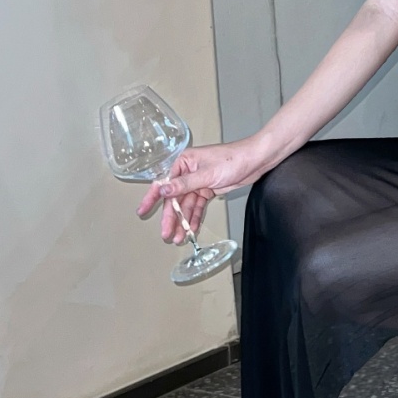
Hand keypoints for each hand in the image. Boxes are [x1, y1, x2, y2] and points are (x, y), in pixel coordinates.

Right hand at [135, 136, 267, 244]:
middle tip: (167, 234)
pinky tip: (191, 229)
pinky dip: (194, 217)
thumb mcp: (207, 173)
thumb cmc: (233, 159)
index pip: (164, 182)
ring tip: (179, 238)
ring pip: (186, 204)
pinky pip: (197, 205)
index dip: (152, 198)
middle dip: (171, 217)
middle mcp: (188, 171)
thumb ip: (184, 184)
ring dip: (183, 221)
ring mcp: (199, 181)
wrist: (256, 160)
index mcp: (184, 161)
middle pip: (175, 198)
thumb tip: (163, 190)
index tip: (141, 211)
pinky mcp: (208, 189)